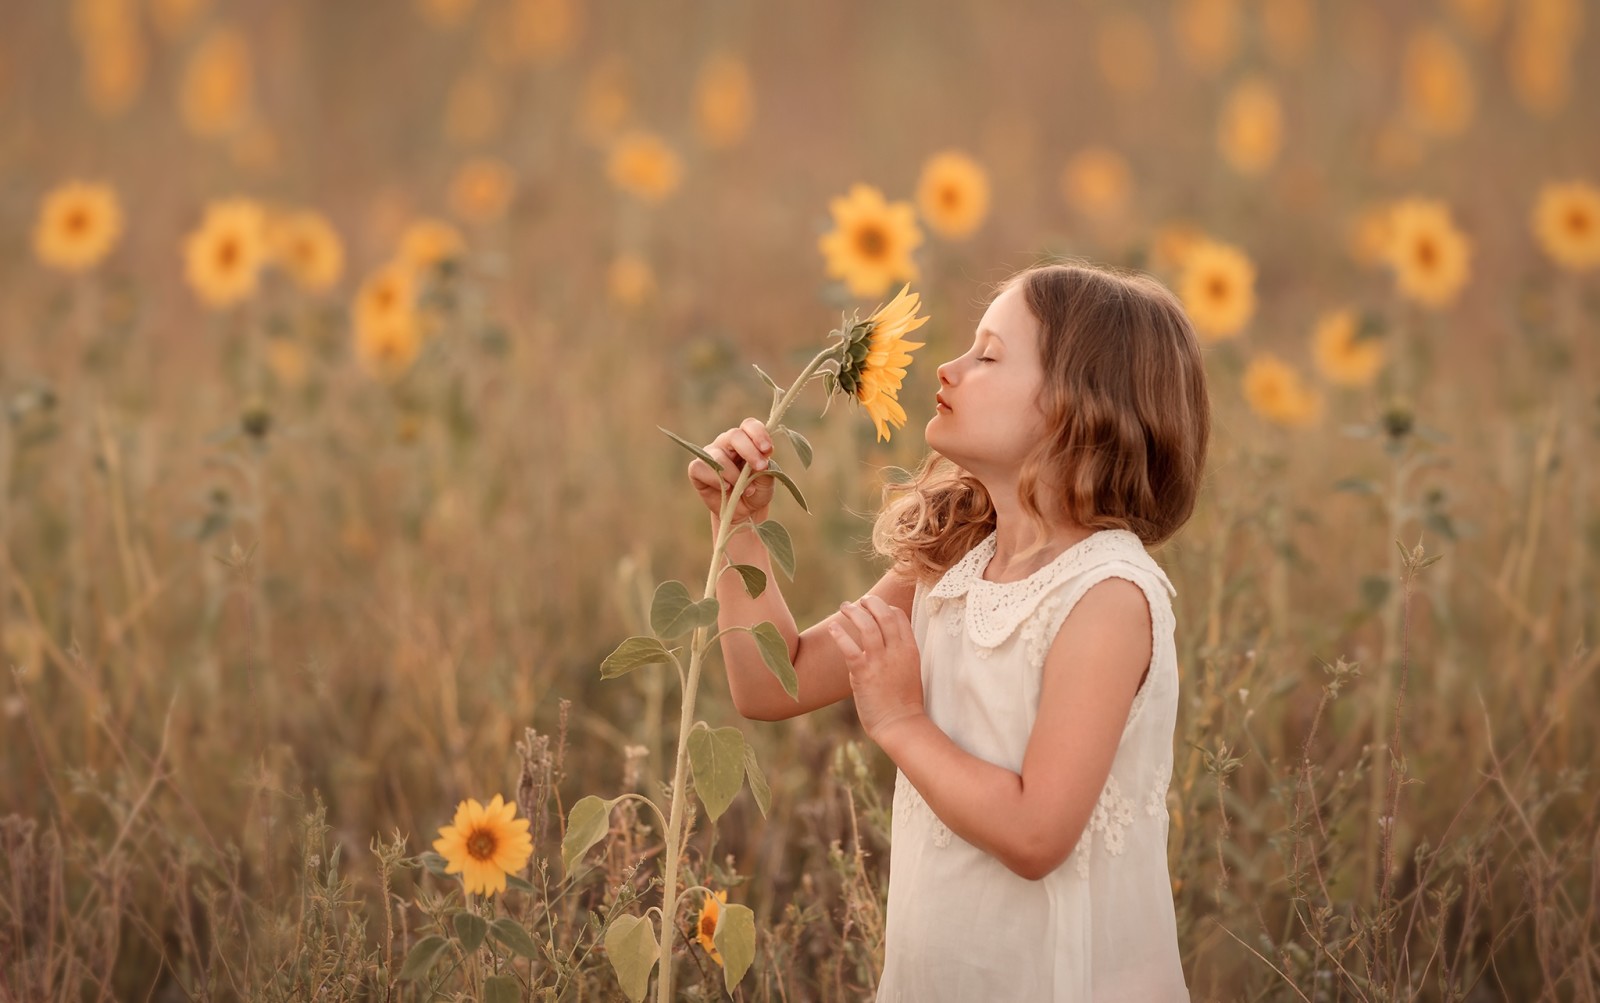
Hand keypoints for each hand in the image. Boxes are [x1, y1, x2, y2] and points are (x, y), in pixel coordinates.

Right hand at [686, 418, 776, 523]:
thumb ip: (766, 470)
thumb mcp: (766, 482)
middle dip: (749, 451)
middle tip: (761, 467)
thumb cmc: (755, 492)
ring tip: (747, 490)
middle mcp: (726, 443)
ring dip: (734, 474)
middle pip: (734, 435)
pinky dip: (715, 480)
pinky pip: (700, 467)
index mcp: (746, 440)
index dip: (758, 434)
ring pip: (718, 456)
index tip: (768, 450)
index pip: (749, 425)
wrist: (742, 513)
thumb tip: (762, 462)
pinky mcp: (697, 469)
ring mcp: (710, 454)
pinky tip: (727, 489)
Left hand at [830, 595, 925, 744]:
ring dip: (854, 612)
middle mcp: (897, 651)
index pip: (899, 617)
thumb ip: (899, 654)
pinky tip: (833, 627)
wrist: (901, 724)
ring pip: (867, 626)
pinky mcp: (864, 673)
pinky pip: (849, 648)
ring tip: (845, 607)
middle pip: (884, 615)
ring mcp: (880, 661)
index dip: (886, 608)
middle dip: (871, 603)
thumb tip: (884, 642)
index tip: (876, 608)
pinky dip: (840, 634)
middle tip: (861, 601)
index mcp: (910, 650)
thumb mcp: (910, 671)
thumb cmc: (904, 702)